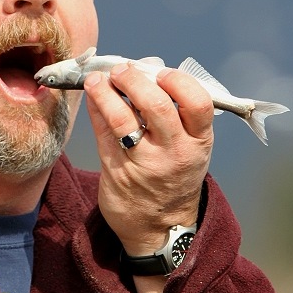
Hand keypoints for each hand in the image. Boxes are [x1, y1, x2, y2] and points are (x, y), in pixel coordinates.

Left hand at [83, 63, 213, 256]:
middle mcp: (174, 153)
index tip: (161, 72)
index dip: (178, 81)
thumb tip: (145, 66)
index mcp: (199, 142)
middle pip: (156, 106)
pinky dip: (95, 108)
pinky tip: (93, 96)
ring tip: (97, 79)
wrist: (159, 227)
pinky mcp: (116, 171)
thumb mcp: (188, 144)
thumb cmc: (174, 173)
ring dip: (106, 91)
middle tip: (121, 69)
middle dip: (134, 79)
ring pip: (122, 118)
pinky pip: (102, 132)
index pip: (197, 103)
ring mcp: (144, 164)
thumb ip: (171, 107)